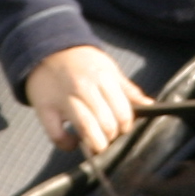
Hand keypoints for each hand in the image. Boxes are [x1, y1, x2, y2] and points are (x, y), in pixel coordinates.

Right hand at [25, 46, 147, 158]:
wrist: (48, 50)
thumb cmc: (82, 62)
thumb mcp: (108, 69)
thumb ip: (128, 90)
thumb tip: (149, 106)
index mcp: (103, 78)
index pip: (122, 112)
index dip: (126, 126)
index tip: (123, 128)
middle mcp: (83, 87)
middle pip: (106, 123)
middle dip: (112, 137)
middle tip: (109, 137)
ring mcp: (62, 99)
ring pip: (85, 128)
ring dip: (96, 144)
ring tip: (97, 145)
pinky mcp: (44, 109)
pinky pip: (57, 135)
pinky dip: (67, 144)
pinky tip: (73, 142)